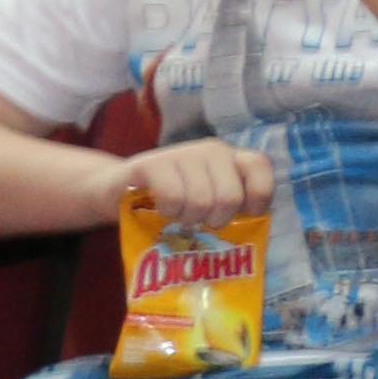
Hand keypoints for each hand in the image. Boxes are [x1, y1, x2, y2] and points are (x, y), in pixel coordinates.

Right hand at [113, 138, 278, 223]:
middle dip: (216, 219)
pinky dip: (168, 212)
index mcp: (231, 158)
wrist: (118, 191)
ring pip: (201, 201)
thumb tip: (257, 228)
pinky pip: (172, 198)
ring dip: (188, 219)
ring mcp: (182, 153)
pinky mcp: (152, 163)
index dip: (258, 196)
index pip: (259, 167)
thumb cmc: (175, 202)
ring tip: (179, 215)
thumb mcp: (210, 202)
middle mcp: (211, 150)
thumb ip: (235, 207)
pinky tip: (162, 209)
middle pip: (230, 196)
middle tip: (201, 221)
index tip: (244, 215)